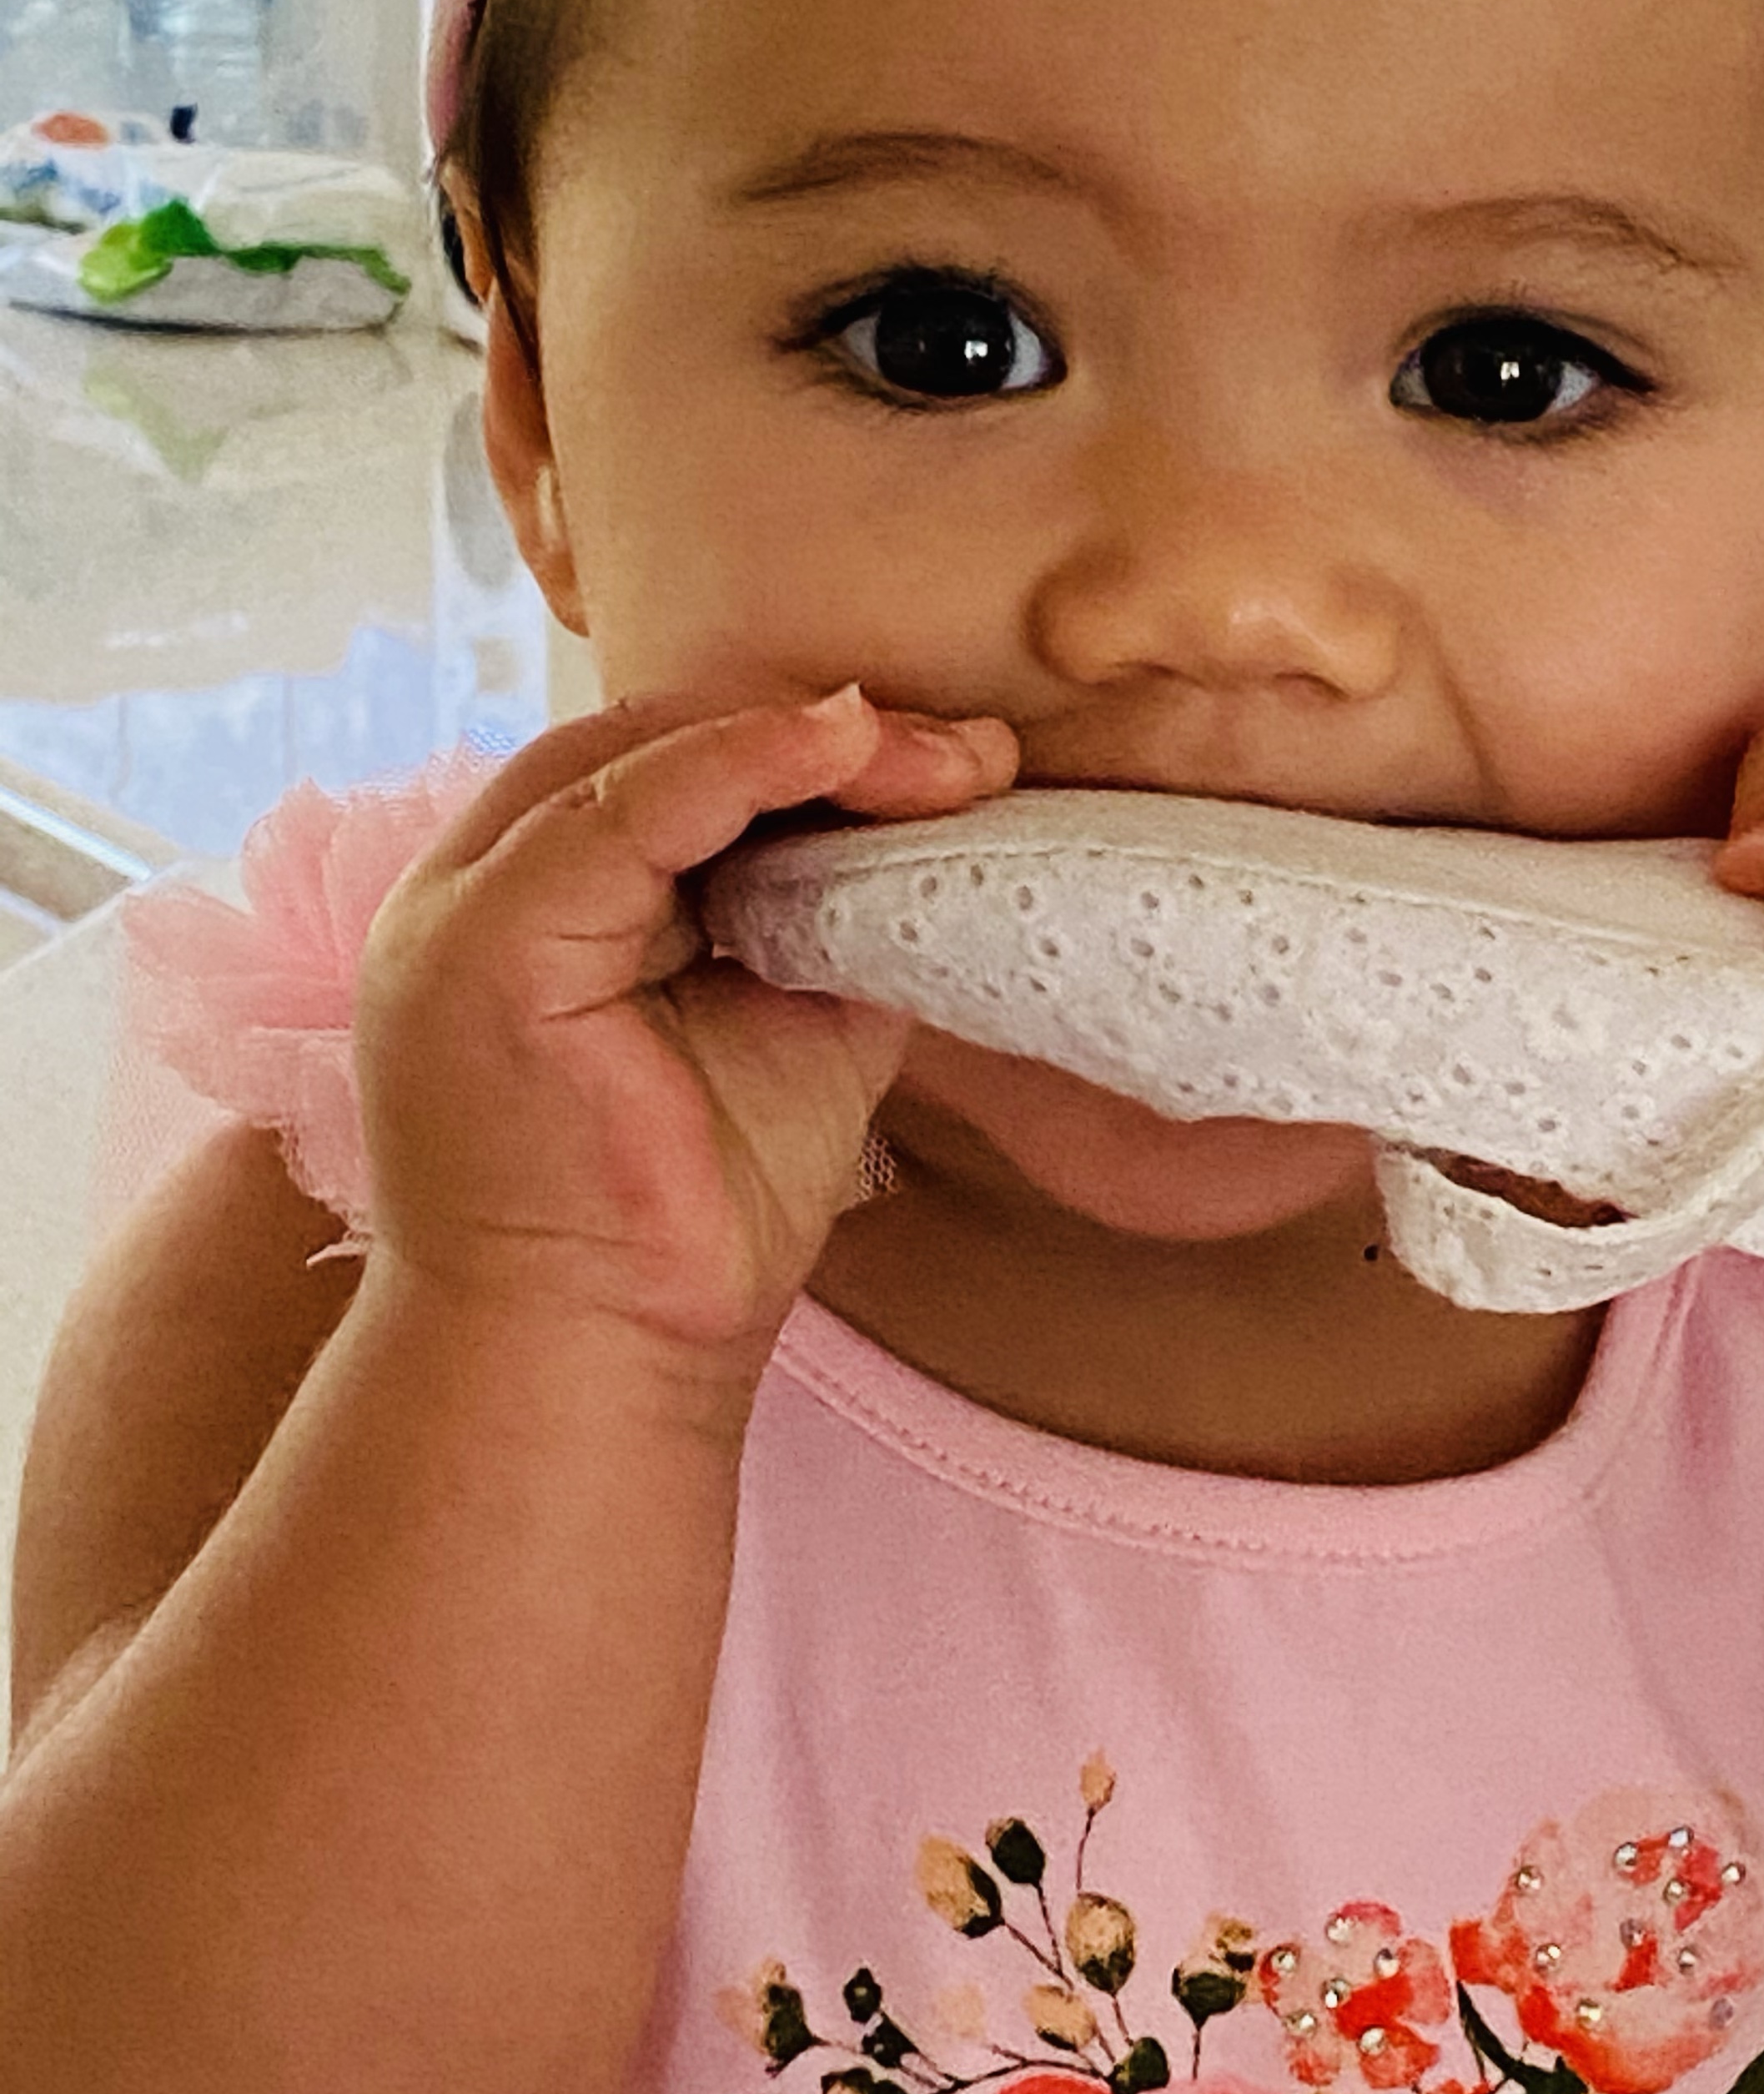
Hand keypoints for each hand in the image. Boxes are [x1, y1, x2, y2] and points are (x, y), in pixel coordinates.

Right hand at [355, 682, 1019, 1361]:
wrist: (608, 1359)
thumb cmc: (689, 1229)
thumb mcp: (790, 1034)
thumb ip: (830, 925)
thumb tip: (937, 834)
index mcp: (533, 915)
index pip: (665, 777)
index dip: (803, 750)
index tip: (954, 762)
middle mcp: (474, 897)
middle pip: (650, 748)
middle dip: (820, 734)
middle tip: (972, 752)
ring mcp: (461, 916)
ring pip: (637, 761)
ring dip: (803, 741)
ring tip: (944, 758)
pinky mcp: (484, 949)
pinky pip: (622, 813)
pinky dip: (741, 763)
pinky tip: (846, 747)